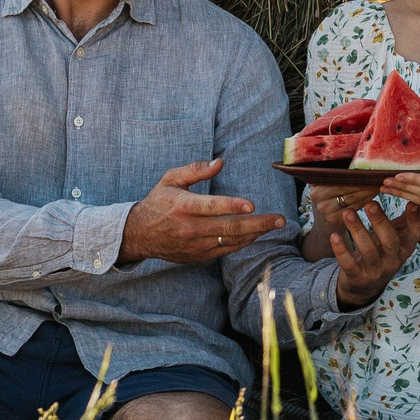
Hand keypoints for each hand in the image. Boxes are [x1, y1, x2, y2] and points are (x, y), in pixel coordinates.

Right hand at [116, 159, 284, 265]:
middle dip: (258, 224)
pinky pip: (226, 250)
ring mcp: (196, 245)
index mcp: (183, 207)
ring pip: (232, 241)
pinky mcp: (199, 256)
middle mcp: (191, 229)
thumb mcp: (171, 179)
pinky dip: (243, 242)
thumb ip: (195, 170)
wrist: (139, 235)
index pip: (212, 207)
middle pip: (229, 228)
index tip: (253, 204)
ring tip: (275, 225)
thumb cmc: (158, 202)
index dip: (233, 206)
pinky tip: (256, 233)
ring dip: (256, 233)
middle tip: (280, 219)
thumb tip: (219, 163)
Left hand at [326, 198, 419, 307]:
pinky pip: (349, 264)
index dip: (415, 220)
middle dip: (380, 221)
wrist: (364, 287)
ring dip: (357, 230)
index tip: (411, 202)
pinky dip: (341, 250)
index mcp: (405, 248)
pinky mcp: (357, 277)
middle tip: (370, 203)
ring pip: (368, 250)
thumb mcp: (396, 239)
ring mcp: (375, 270)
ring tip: (348, 213)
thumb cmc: (382, 253)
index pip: (415, 234)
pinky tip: (334, 235)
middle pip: (390, 241)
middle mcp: (393, 260)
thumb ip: (408, 221)